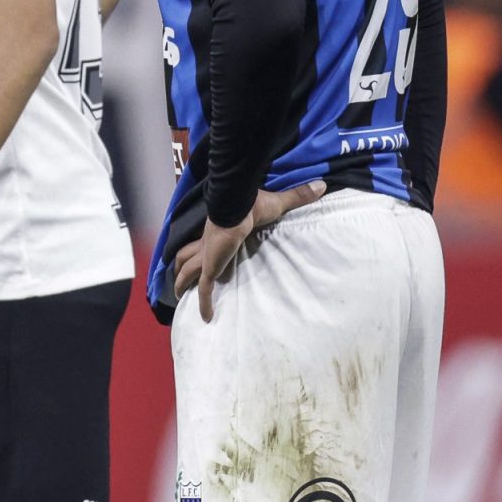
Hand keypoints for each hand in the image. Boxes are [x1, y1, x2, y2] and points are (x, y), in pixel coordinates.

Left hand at [175, 180, 326, 322]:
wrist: (239, 205)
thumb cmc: (253, 204)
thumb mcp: (278, 203)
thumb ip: (298, 196)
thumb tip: (322, 184)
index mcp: (218, 232)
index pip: (204, 243)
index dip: (200, 250)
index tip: (202, 258)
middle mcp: (208, 244)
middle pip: (187, 256)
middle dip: (181, 268)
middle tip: (180, 280)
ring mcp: (208, 256)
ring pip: (187, 271)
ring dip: (182, 283)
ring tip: (180, 296)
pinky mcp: (211, 266)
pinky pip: (205, 289)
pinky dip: (204, 303)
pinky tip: (205, 317)